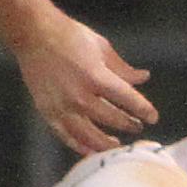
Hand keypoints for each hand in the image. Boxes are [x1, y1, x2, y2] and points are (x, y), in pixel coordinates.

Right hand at [14, 15, 158, 154]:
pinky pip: (66, 136)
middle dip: (128, 125)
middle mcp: (80, 95)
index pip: (128, 99)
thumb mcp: (102, 47)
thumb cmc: (70, 37)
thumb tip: (144, 78)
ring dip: (106, 143)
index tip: (153, 117)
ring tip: (118, 144)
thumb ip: (123, 68)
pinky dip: (80, 146)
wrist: (34, 35)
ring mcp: (62, 106)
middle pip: (111, 119)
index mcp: (96, 76)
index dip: (144, 110)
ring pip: (89, 135)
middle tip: (137, 127)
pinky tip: (91, 150)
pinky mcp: (48, 112)